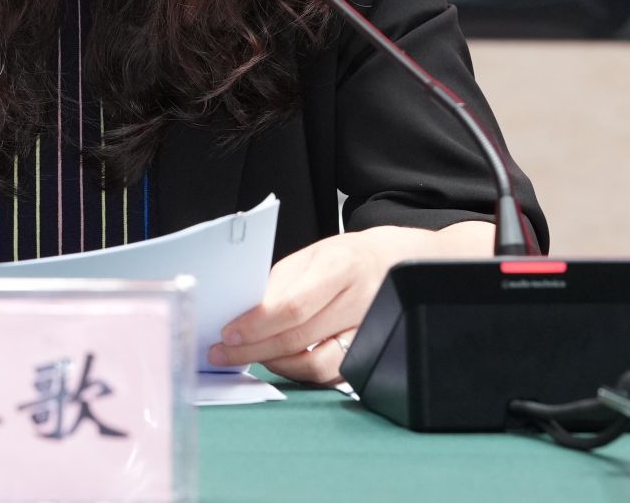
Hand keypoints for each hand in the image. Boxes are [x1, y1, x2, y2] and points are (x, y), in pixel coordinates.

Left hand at [207, 222, 492, 383]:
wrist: (407, 262)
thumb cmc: (353, 256)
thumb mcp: (315, 254)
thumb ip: (281, 281)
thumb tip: (242, 310)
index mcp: (342, 266)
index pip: (293, 305)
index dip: (257, 323)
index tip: (228, 333)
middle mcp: (360, 300)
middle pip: (299, 337)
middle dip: (253, 349)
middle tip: (223, 354)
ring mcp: (371, 331)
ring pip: (317, 365)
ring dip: (277, 365)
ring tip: (252, 357)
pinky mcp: (374, 353)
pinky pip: (332, 374)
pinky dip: (302, 372)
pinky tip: (282, 362)